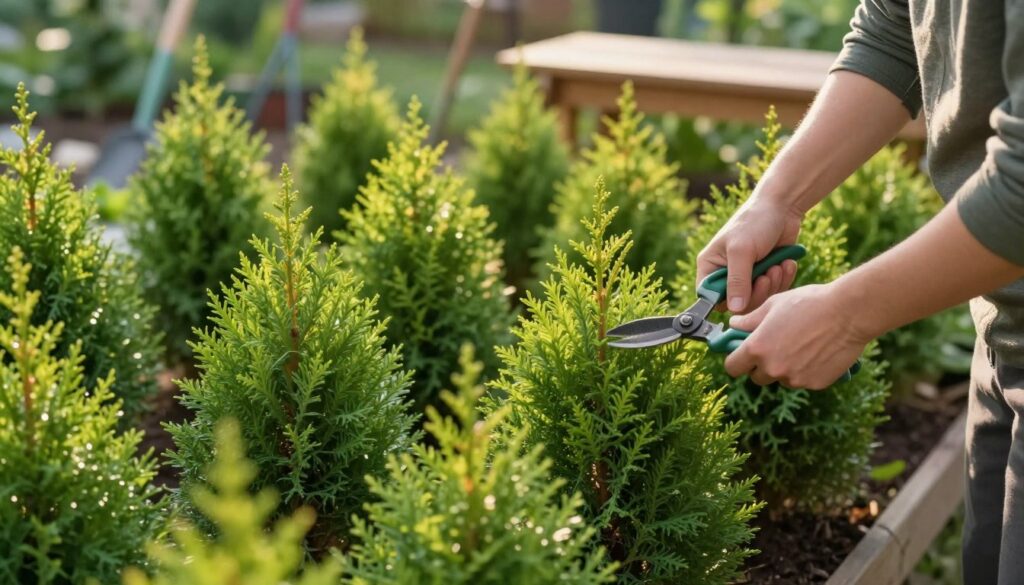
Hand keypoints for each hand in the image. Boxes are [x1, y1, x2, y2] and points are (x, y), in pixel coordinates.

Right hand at [696, 197, 803, 313]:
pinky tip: (785, 264)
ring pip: (757, 300)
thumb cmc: (755, 222)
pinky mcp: (766, 275)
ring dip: (772, 285)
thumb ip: (737, 281)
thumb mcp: (742, 251)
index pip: (708, 297)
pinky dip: (782, 280)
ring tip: (777, 266)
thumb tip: (734, 309)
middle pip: (736, 304)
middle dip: (756, 292)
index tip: (743, 297)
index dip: (724, 302)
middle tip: (766, 276)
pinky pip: (773, 291)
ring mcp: (747, 276)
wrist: (783, 208)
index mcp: (710, 266)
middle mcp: (726, 274)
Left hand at [723, 282, 871, 389]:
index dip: (736, 361)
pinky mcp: (815, 384)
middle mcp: (773, 368)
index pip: (732, 367)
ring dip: (785, 369)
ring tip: (801, 346)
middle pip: (756, 377)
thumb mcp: (774, 305)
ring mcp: (794, 379)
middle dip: (761, 366)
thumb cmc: (809, 303)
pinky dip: (806, 371)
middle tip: (774, 348)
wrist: (848, 313)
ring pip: (781, 379)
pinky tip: (817, 352)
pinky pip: (803, 381)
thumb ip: (750, 319)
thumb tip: (734, 324)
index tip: (742, 355)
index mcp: (757, 348)